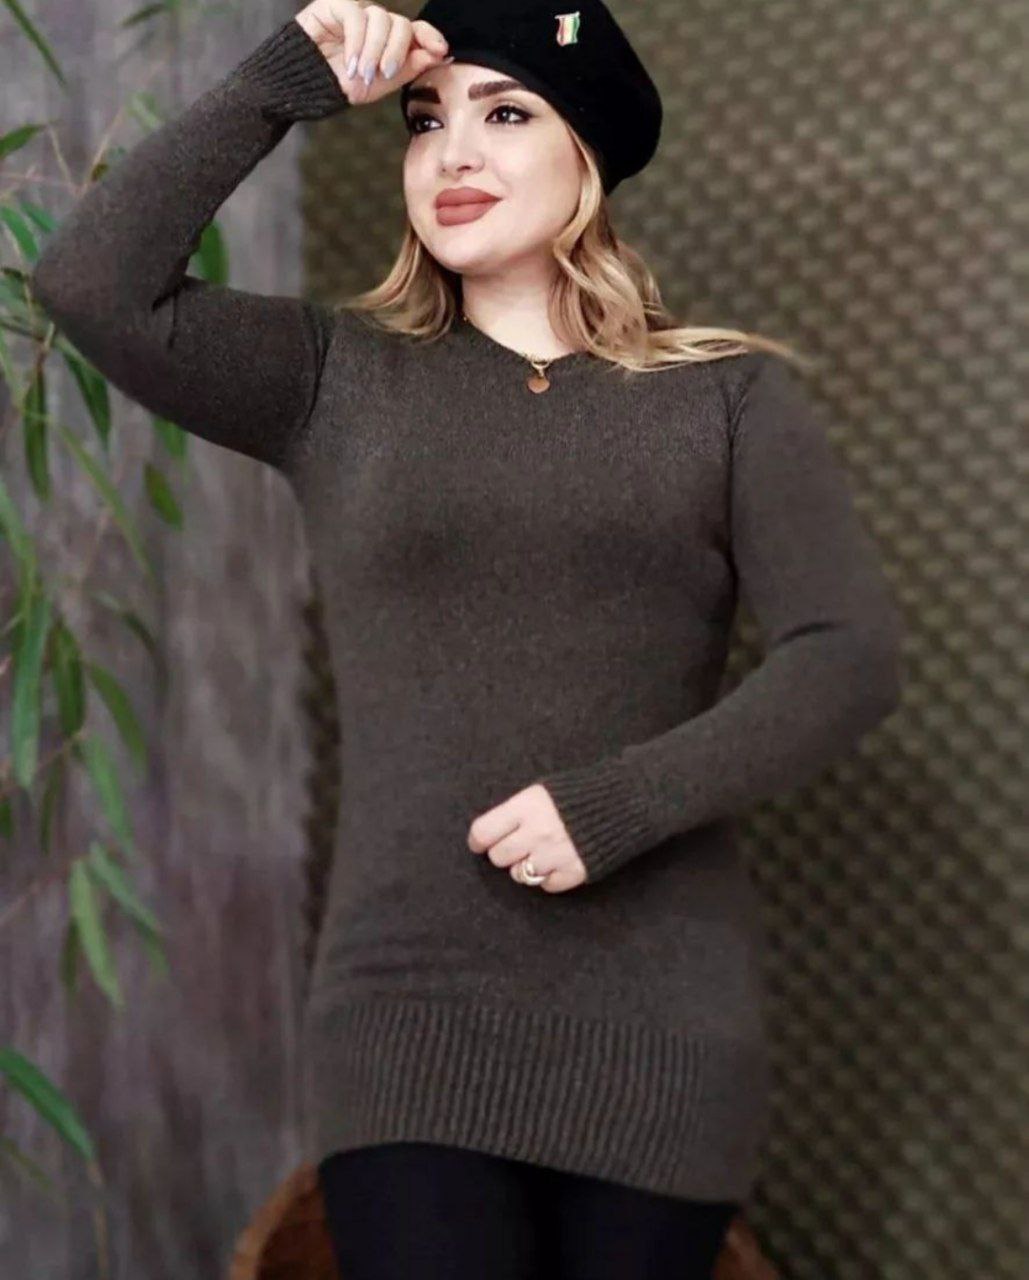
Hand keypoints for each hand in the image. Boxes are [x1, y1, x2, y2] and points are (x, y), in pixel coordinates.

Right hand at [294, 0, 450, 104]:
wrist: (305, 86)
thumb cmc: (341, 86)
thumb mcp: (381, 84)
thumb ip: (409, 67)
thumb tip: (439, 54)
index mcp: (390, 41)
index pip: (416, 31)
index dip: (430, 36)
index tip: (440, 50)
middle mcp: (376, 24)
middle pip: (401, 24)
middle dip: (397, 50)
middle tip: (384, 72)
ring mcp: (357, 13)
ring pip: (380, 18)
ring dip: (375, 50)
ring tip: (362, 73)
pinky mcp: (335, 6)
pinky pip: (356, 17)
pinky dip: (357, 42)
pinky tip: (351, 63)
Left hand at [467, 783, 587, 893]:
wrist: (625, 801)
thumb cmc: (580, 792)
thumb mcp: (543, 791)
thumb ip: (517, 811)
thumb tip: (491, 834)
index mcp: (527, 806)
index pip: (484, 832)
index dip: (478, 840)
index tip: (480, 844)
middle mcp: (537, 832)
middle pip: (499, 857)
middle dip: (504, 852)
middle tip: (517, 845)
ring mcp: (555, 855)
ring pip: (520, 875)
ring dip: (525, 866)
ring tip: (540, 853)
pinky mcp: (574, 872)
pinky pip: (546, 886)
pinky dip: (548, 877)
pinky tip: (557, 862)